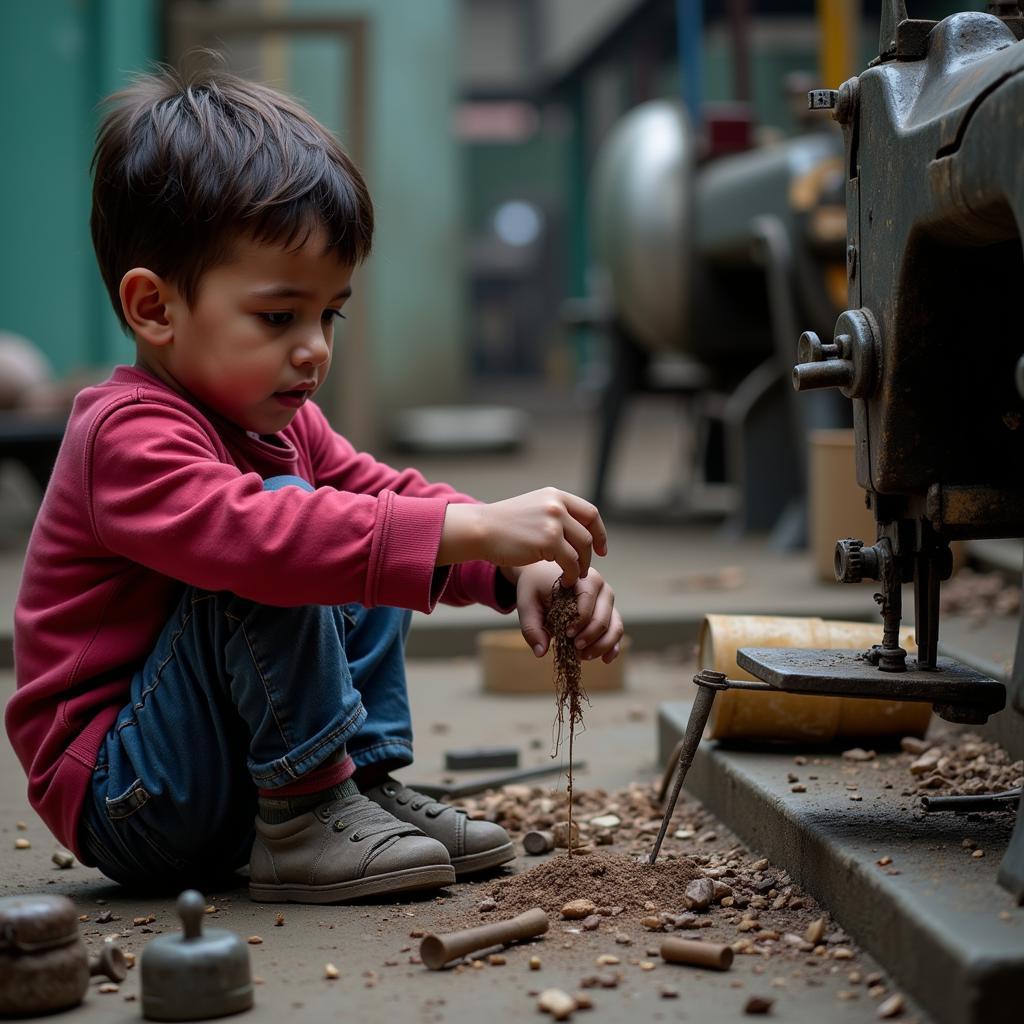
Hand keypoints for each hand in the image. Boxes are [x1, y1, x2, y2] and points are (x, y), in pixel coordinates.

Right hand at [438, 487, 607, 586]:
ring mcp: (554, 522)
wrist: (480, 529)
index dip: (599, 532)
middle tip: (585, 568)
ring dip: (581, 566)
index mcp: (555, 495)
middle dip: (591, 554)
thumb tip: (577, 529)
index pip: (590, 513)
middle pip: (588, 533)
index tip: (600, 548)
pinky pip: (570, 562)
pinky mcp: (548, 541)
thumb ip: (554, 513)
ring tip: (574, 576)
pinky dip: (571, 574)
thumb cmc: (503, 524)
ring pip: (582, 549)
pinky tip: (565, 580)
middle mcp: (557, 505)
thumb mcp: (533, 508)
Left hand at [514, 563, 623, 663]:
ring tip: (583, 656)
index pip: (587, 600)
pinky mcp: (610, 614)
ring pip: (615, 626)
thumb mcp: (527, 604)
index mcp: (583, 579)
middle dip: (590, 637)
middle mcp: (601, 589)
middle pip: (603, 617)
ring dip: (601, 645)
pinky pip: (616, 631)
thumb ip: (532, 627)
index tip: (567, 635)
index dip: (580, 621)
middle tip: (575, 650)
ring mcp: (608, 603)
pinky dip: (612, 647)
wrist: (544, 577)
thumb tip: (541, 652)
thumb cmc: (536, 588)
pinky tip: (605, 660)